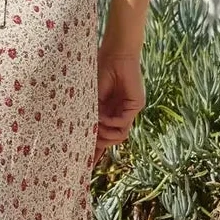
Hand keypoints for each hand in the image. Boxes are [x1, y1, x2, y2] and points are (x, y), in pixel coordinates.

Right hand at [93, 49, 145, 165]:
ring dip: (105, 135)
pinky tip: (102, 118)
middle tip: (86, 155)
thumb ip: (91, 115)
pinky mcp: (135, 106)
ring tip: (95, 129)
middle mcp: (118, 114)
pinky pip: (123, 124)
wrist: (116, 54)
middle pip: (110, 140)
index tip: (83, 165)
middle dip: (98, 149)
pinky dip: (111, 124)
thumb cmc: (100, 70)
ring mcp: (128, 111)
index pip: (101, 136)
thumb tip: (84, 134)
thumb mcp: (91, 97)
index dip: (93, 151)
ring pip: (119, 136)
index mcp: (107, 112)